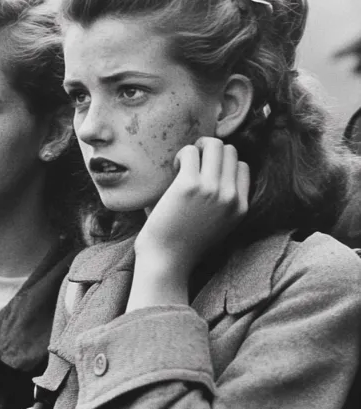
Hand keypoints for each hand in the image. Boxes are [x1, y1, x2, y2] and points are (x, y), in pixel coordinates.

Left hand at [127, 138, 248, 310]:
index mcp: (241, 207)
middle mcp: (231, 197)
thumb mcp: (216, 225)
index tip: (205, 177)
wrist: (166, 264)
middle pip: (231, 151)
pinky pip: (190, 151)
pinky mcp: (190, 185)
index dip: (222, 166)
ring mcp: (212, 190)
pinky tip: (173, 171)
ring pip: (214, 144)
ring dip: (197, 149)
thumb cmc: (183, 245)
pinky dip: (181, 155)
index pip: (242, 167)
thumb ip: (221, 202)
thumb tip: (213, 170)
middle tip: (191, 168)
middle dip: (210, 153)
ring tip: (183, 167)